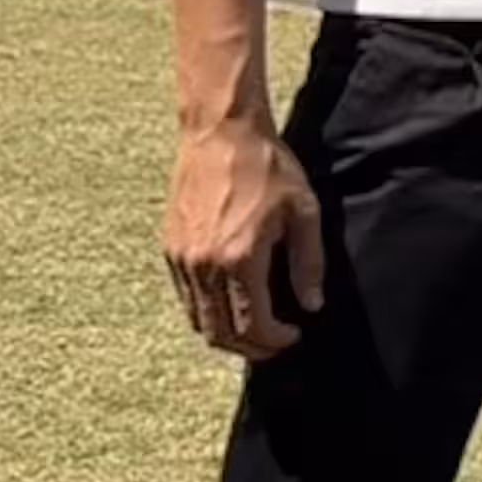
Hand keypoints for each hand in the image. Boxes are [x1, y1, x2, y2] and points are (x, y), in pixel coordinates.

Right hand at [165, 115, 324, 361]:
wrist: (221, 132)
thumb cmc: (268, 167)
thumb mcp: (304, 211)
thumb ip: (308, 263)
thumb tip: (311, 305)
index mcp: (241, 259)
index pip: (253, 326)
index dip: (276, 341)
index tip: (294, 334)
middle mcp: (205, 265)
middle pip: (221, 334)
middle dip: (251, 348)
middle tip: (275, 341)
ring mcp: (183, 258)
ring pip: (199, 321)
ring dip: (226, 334)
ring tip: (254, 328)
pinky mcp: (170, 248)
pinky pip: (186, 297)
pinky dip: (207, 311)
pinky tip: (230, 302)